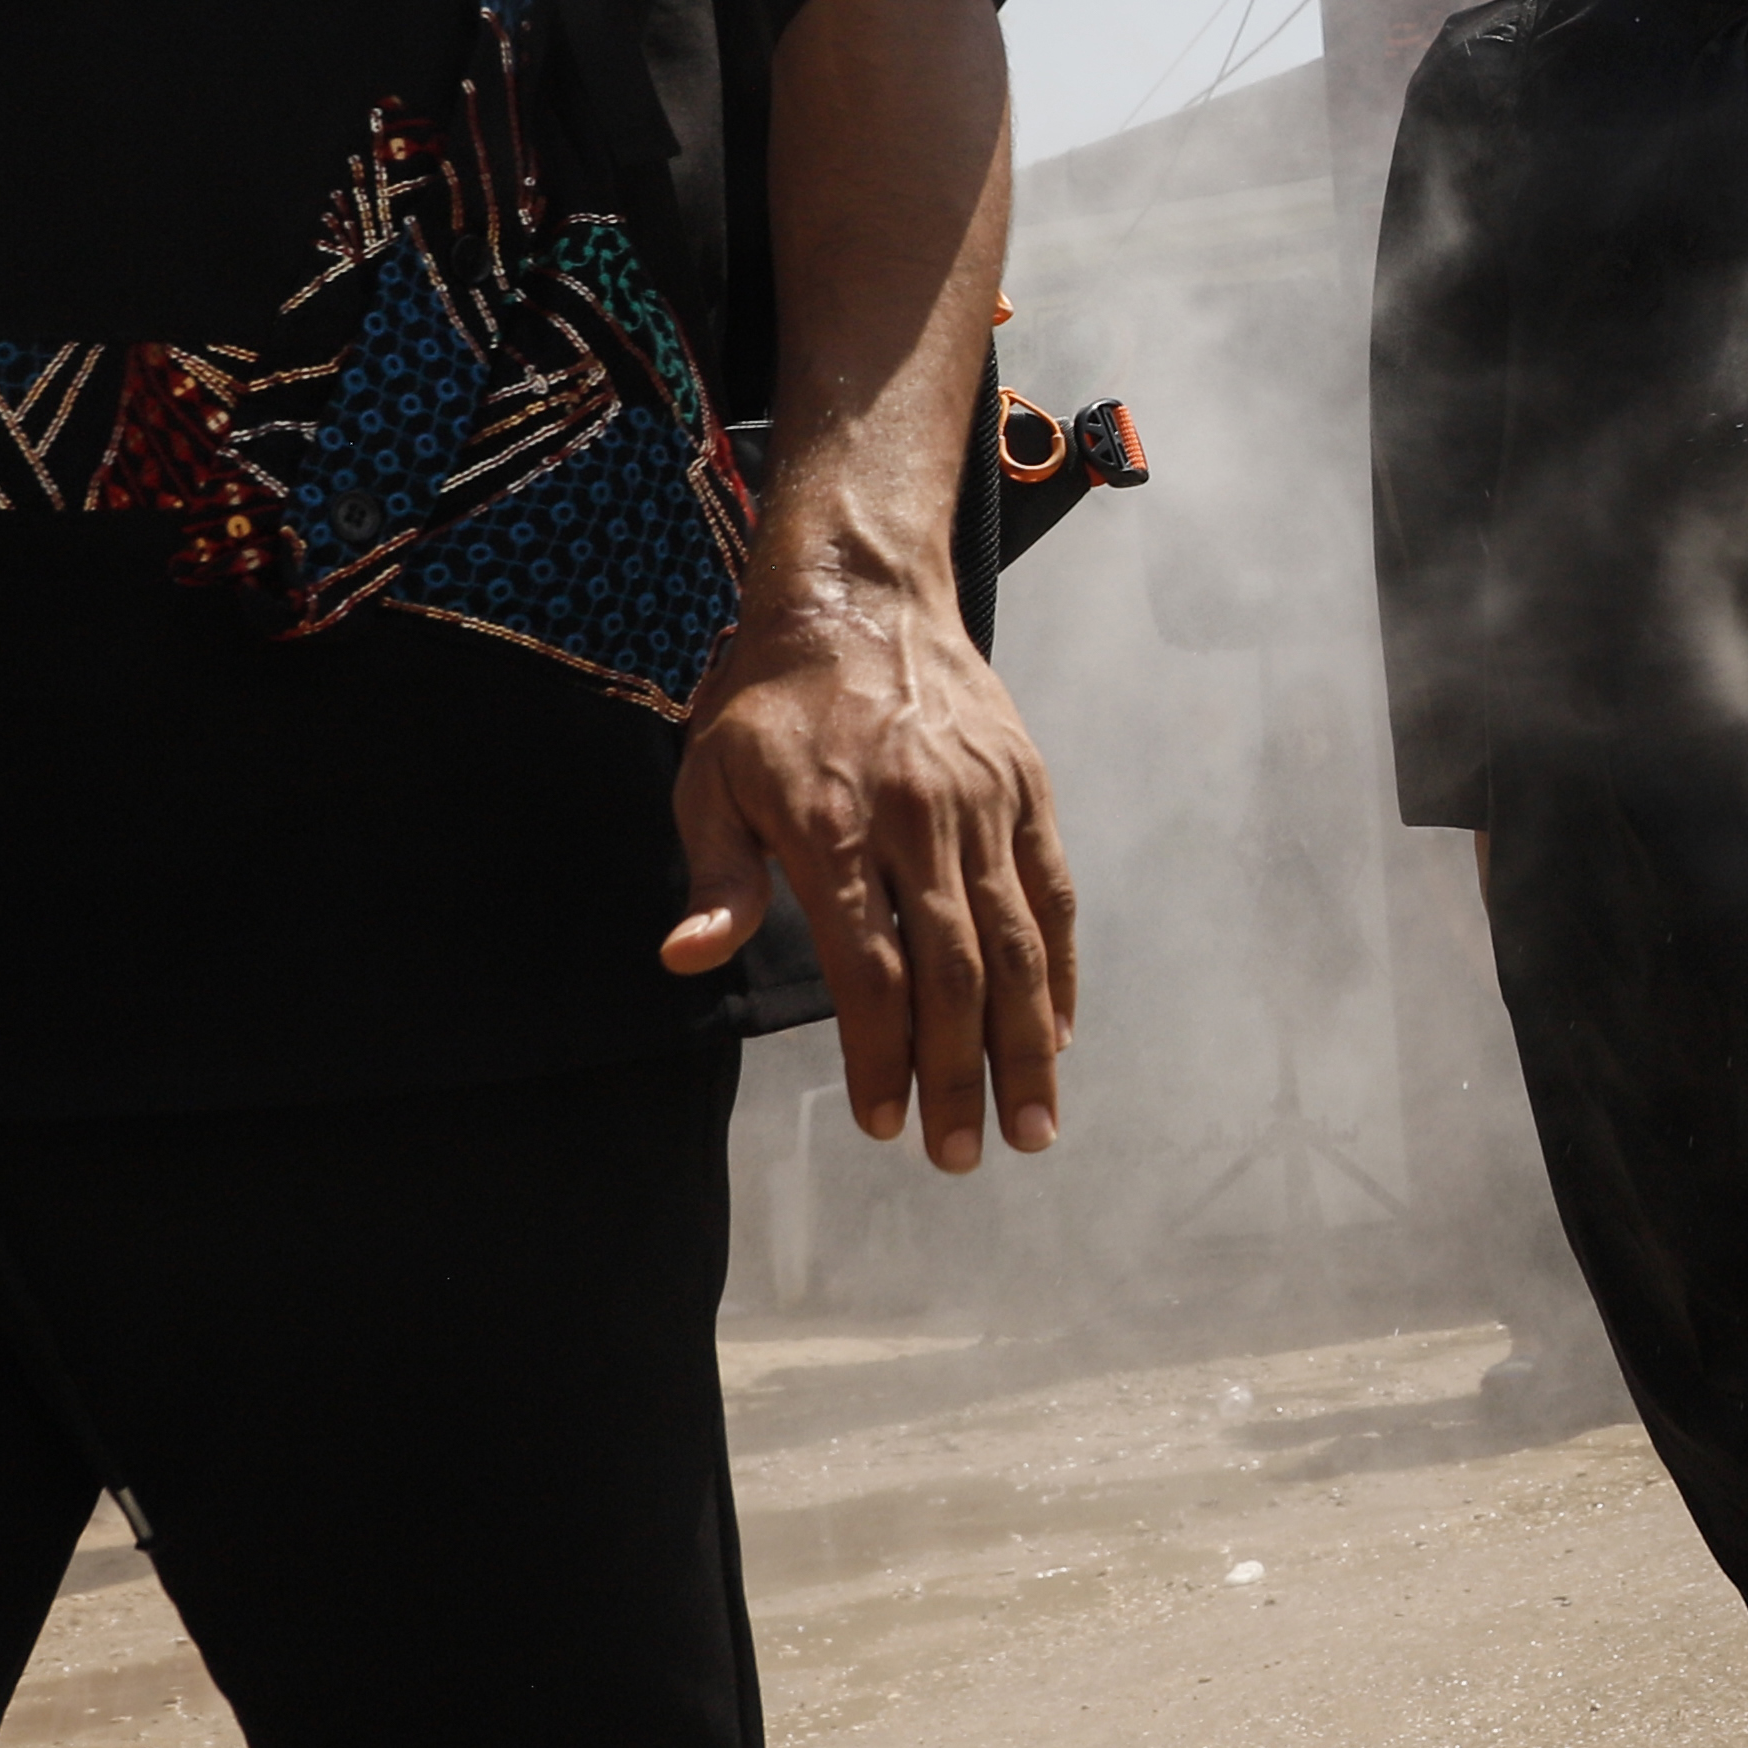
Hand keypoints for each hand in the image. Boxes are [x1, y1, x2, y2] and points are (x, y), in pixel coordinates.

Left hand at [664, 585, 1078, 1171]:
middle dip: (960, 1075)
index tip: (884, 1122)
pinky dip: (1059, 970)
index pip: (870, 966)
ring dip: (1026, 1044)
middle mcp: (919, 817)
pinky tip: (1057, 1034)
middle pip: (953, 971)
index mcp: (834, 823)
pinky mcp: (1027, 788)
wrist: (860, 591)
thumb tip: (688, 959)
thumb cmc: (769, 700)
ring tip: (1032, 1125)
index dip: (881, 1052)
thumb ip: (715, 876)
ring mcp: (983, 802)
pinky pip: (1051, 892)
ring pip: (1015, 942)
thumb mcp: (711, 777)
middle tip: (960, 1155)